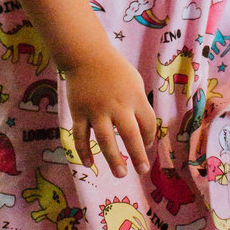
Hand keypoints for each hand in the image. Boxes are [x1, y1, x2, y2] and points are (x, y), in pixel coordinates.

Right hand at [61, 49, 157, 179]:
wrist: (86, 55)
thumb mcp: (135, 82)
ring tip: (120, 174)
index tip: (147, 146)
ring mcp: (96, 110)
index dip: (150, 138)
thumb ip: (139, 106)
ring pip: (105, 139)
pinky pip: (80, 136)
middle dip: (137, 155)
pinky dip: (83, 151)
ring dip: (112, 158)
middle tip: (142, 171)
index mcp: (134, 97)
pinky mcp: (79, 112)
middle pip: (130, 135)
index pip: (147, 124)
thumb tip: (145, 134)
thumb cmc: (115, 70)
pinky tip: (89, 164)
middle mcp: (117, 105)